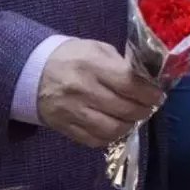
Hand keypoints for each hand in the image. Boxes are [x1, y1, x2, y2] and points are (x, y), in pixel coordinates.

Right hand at [36, 39, 164, 147]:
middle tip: (149, 107)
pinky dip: (110, 136)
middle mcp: (82, 89)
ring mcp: (72, 111)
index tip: (157, 95)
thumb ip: (121, 64)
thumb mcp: (97, 49)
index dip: (149, 93)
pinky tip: (116, 127)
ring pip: (111, 128)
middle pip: (124, 109)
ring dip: (129, 125)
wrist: (31, 71)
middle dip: (143, 110)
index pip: (129, 84)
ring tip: (133, 118)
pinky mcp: (64, 127)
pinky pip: (94, 140)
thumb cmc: (72, 56)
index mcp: (92, 65)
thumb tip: (146, 81)